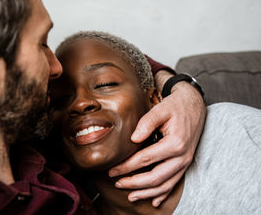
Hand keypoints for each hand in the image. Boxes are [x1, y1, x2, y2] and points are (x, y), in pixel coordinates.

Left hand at [108, 73, 205, 206]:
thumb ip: (146, 122)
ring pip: (165, 185)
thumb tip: (133, 139)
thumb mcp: (160, 109)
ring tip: (130, 196)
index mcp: (175, 143)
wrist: (193, 105)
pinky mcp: (185, 164)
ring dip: (147, 193)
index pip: (146, 159)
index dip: (127, 166)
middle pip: (155, 177)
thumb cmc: (175, 106)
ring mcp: (185, 162)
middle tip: (117, 183)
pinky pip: (175, 183)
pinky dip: (164, 194)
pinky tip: (153, 201)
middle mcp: (182, 157)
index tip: (113, 170)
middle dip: (134, 183)